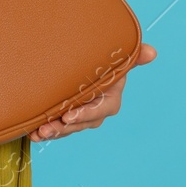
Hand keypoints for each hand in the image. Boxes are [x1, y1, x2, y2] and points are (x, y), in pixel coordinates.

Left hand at [30, 43, 157, 141]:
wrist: (92, 64)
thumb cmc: (107, 62)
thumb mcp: (118, 58)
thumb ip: (134, 56)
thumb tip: (153, 52)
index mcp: (110, 99)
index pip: (98, 110)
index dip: (84, 114)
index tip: (68, 116)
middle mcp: (97, 111)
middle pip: (80, 123)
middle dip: (63, 127)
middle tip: (46, 129)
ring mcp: (82, 116)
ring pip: (68, 127)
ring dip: (53, 132)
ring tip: (37, 134)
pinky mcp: (68, 116)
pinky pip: (59, 126)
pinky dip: (47, 131)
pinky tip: (33, 134)